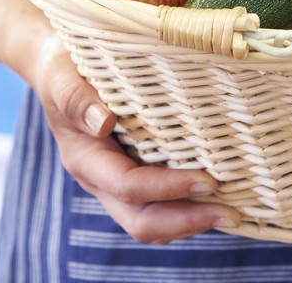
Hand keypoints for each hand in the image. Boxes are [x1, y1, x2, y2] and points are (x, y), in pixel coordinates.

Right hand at [24, 32, 242, 242]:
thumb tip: (104, 123)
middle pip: (142, 222)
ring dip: (191, 221)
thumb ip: (77, 99)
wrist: (57, 69)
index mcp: (85, 160)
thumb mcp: (63, 77)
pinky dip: (188, 207)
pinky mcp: (134, 174)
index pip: (129, 187)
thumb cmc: (63, 69)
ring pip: (153, 220)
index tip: (208, 182)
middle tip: (232, 214)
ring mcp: (117, 182)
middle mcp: (101, 180)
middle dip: (187, 222)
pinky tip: (219, 196)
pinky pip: (160, 205)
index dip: (168, 189)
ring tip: (233, 211)